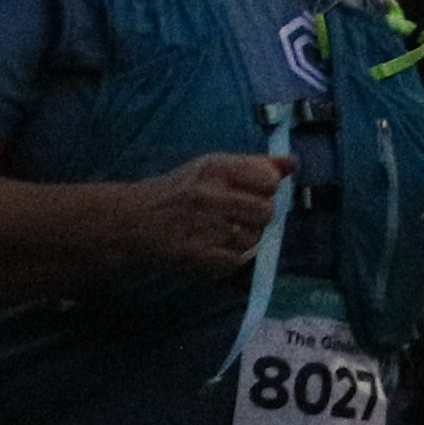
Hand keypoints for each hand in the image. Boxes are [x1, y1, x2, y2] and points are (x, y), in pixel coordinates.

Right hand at [117, 149, 288, 276]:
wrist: (131, 224)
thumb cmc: (177, 193)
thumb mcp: (210, 168)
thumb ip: (254, 165)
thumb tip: (292, 163)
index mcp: (215, 167)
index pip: (269, 179)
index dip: (265, 189)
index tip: (250, 192)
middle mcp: (211, 194)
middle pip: (266, 211)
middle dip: (256, 217)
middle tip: (234, 217)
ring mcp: (205, 227)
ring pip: (254, 238)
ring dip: (243, 239)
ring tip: (219, 233)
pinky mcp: (200, 256)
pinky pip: (237, 261)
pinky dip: (229, 258)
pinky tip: (212, 248)